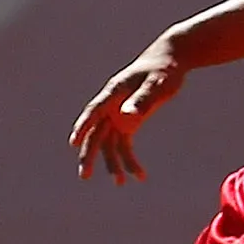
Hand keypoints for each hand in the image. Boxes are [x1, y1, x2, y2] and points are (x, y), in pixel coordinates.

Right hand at [71, 42, 188, 183]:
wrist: (170, 61)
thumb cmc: (163, 69)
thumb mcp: (157, 83)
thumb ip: (143, 99)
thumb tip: (127, 116)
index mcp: (114, 91)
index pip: (95, 110)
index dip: (83, 126)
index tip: (73, 142)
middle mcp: (111, 105)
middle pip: (96, 132)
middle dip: (90, 154)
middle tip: (85, 176)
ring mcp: (118, 115)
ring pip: (108, 143)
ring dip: (113, 163)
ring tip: (120, 183)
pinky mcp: (128, 123)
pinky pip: (124, 145)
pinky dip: (129, 159)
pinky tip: (140, 175)